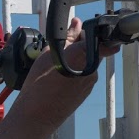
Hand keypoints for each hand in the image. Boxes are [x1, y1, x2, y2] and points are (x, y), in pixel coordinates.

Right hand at [0, 17, 116, 138]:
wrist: (37, 114)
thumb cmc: (38, 85)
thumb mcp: (49, 54)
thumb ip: (67, 37)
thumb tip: (76, 23)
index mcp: (83, 54)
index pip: (101, 38)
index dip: (92, 33)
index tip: (83, 33)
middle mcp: (91, 67)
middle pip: (92, 49)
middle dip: (80, 46)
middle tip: (62, 48)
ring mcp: (91, 81)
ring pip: (87, 63)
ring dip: (76, 60)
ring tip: (56, 66)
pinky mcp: (87, 91)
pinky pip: (84, 76)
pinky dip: (75, 73)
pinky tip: (59, 78)